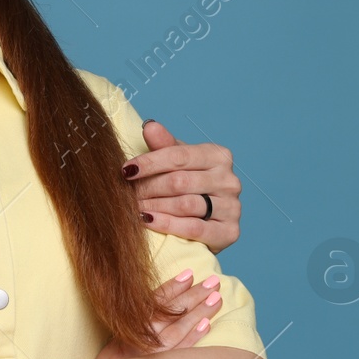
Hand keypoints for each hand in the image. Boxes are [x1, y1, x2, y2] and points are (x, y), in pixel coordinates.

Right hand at [94, 269, 223, 358]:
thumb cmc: (117, 358)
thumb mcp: (121, 334)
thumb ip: (141, 317)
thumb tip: (168, 296)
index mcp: (131, 324)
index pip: (155, 301)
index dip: (172, 286)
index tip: (189, 273)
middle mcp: (142, 337)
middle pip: (172, 312)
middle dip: (194, 294)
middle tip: (214, 281)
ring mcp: (153, 354)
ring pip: (179, 329)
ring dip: (199, 312)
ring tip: (217, 298)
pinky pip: (180, 352)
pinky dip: (194, 337)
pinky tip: (207, 325)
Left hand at [122, 120, 241, 253]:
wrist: (208, 220)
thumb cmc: (189, 185)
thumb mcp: (177, 162)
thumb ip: (164, 145)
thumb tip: (150, 127)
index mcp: (219, 156)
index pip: (179, 156)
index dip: (150, 163)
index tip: (126, 170)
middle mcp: (229, 180)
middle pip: (180, 181)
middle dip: (148, 187)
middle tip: (126, 193)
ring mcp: (232, 207)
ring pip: (185, 204)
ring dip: (154, 206)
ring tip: (133, 207)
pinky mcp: (230, 231)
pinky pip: (194, 228)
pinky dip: (168, 224)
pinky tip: (148, 220)